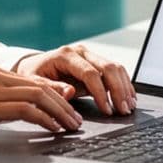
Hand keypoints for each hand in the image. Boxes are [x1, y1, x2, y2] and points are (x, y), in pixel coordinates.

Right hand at [0, 67, 82, 140]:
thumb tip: (23, 111)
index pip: (33, 80)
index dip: (56, 93)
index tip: (70, 106)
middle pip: (42, 86)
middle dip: (64, 104)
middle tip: (77, 120)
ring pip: (39, 95)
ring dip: (60, 112)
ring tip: (71, 126)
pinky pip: (26, 110)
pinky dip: (44, 118)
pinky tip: (53, 128)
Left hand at [14, 45, 136, 115]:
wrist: (33, 66)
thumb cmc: (33, 75)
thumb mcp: (35, 83)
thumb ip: (52, 88)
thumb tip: (69, 92)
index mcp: (66, 55)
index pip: (90, 73)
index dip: (101, 93)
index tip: (107, 110)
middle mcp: (81, 52)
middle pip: (108, 67)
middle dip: (118, 90)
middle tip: (123, 110)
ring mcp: (90, 55)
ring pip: (115, 68)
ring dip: (125, 88)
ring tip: (128, 107)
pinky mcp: (96, 62)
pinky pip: (115, 72)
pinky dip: (124, 85)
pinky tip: (129, 98)